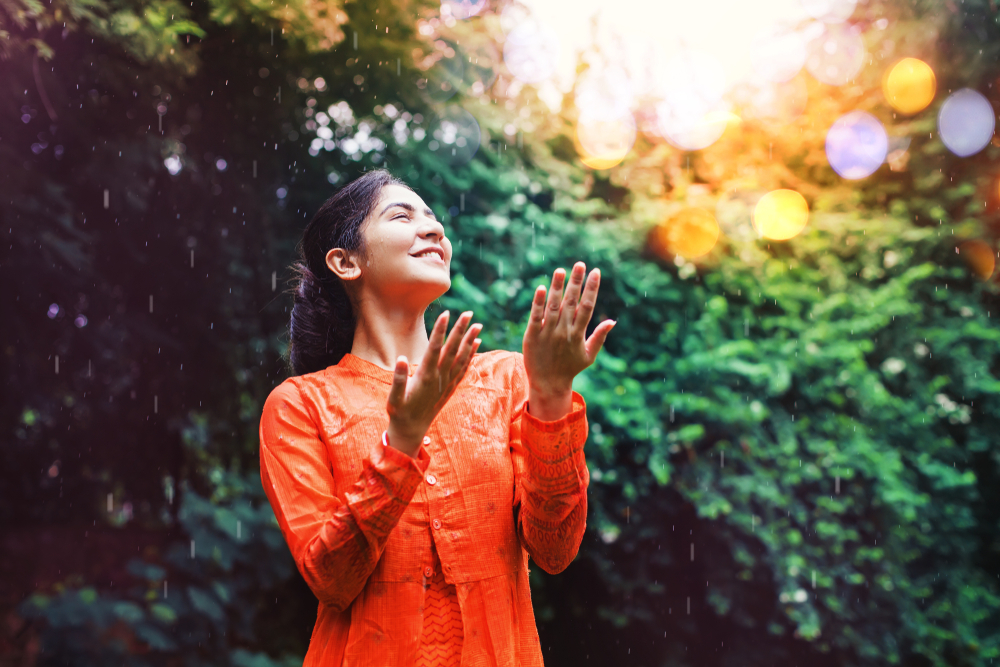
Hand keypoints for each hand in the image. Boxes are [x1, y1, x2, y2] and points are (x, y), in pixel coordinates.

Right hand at [386, 311, 481, 455]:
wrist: (411, 430)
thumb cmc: (399, 412)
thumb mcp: (393, 398)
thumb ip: (398, 379)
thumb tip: (401, 359)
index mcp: (425, 376)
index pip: (434, 348)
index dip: (440, 331)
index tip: (446, 314)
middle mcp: (439, 377)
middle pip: (452, 350)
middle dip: (460, 330)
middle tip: (469, 313)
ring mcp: (446, 382)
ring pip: (461, 358)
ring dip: (470, 341)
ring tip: (478, 325)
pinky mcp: (450, 387)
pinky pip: (463, 368)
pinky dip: (471, 356)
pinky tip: (477, 344)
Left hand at [523, 262, 615, 395]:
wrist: (547, 384)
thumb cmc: (570, 368)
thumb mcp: (589, 355)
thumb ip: (599, 337)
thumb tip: (612, 321)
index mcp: (578, 334)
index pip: (587, 306)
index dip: (592, 288)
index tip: (596, 272)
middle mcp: (563, 332)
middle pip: (570, 302)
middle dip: (576, 282)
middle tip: (579, 264)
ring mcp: (547, 333)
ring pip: (553, 306)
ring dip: (557, 287)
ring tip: (561, 270)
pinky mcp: (532, 335)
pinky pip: (535, 316)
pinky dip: (538, 302)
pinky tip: (542, 288)